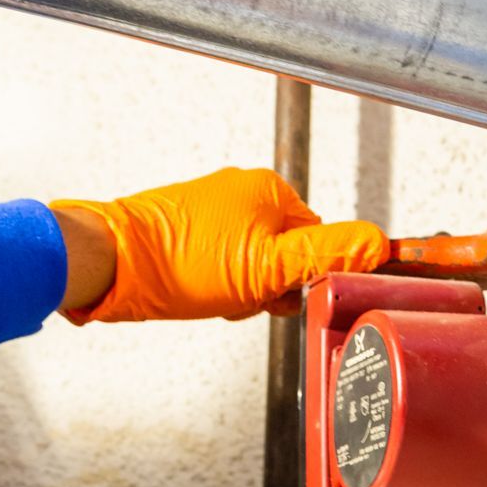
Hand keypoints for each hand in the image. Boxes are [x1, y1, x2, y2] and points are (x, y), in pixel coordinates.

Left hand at [50, 167, 387, 321]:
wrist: (110, 262)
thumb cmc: (180, 264)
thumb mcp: (267, 268)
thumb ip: (325, 255)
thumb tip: (376, 242)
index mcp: (270, 190)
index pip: (319, 240)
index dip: (303, 277)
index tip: (277, 291)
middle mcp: (243, 189)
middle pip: (286, 251)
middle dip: (268, 285)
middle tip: (241, 296)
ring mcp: (214, 205)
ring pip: (253, 260)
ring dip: (241, 288)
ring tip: (214, 294)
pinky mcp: (189, 224)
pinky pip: (223, 259)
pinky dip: (216, 282)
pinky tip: (198, 291)